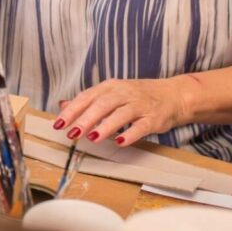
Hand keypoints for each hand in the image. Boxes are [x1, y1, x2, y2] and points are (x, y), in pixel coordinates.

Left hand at [53, 77, 193, 146]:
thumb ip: (88, 101)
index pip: (87, 97)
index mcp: (110, 87)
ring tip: (92, 138)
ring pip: (121, 114)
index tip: (58, 124)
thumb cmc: (137, 96)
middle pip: (102, 104)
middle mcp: (123, 93)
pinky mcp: (153, 118)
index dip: (72, 111)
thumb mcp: (111, 93)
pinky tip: (120, 143)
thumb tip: (63, 105)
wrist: (173, 95)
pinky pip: (141, 126)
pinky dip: (130, 134)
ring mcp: (139, 105)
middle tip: (72, 133)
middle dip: (85, 119)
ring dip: (106, 126)